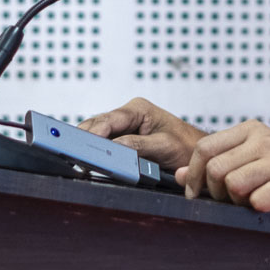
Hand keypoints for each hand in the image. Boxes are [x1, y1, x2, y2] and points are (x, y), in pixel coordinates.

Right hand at [78, 97, 206, 170]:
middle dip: (84, 137)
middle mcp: (129, 115)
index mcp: (138, 109)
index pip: (109, 119)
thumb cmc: (186, 146)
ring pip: (99, 134)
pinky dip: (96, 151)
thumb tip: (113, 148)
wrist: (198, 154)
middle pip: (99, 125)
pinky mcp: (124, 140)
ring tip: (75, 156)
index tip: (83, 144)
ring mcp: (125, 127)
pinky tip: (88, 160)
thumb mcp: (164, 146)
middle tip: (71, 152)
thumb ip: (138, 145)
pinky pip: (105, 144)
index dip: (94, 132)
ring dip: (88, 144)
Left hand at [178, 120, 269, 216]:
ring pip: (234, 185)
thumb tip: (177, 174)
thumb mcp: (253, 159)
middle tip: (229, 201)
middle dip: (215, 192)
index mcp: (251, 129)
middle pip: (215, 169)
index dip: (191, 174)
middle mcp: (265, 139)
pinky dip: (259, 209)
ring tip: (252, 202)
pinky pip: (259, 201)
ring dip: (237, 203)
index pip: (204, 147)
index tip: (193, 193)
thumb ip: (218, 164)